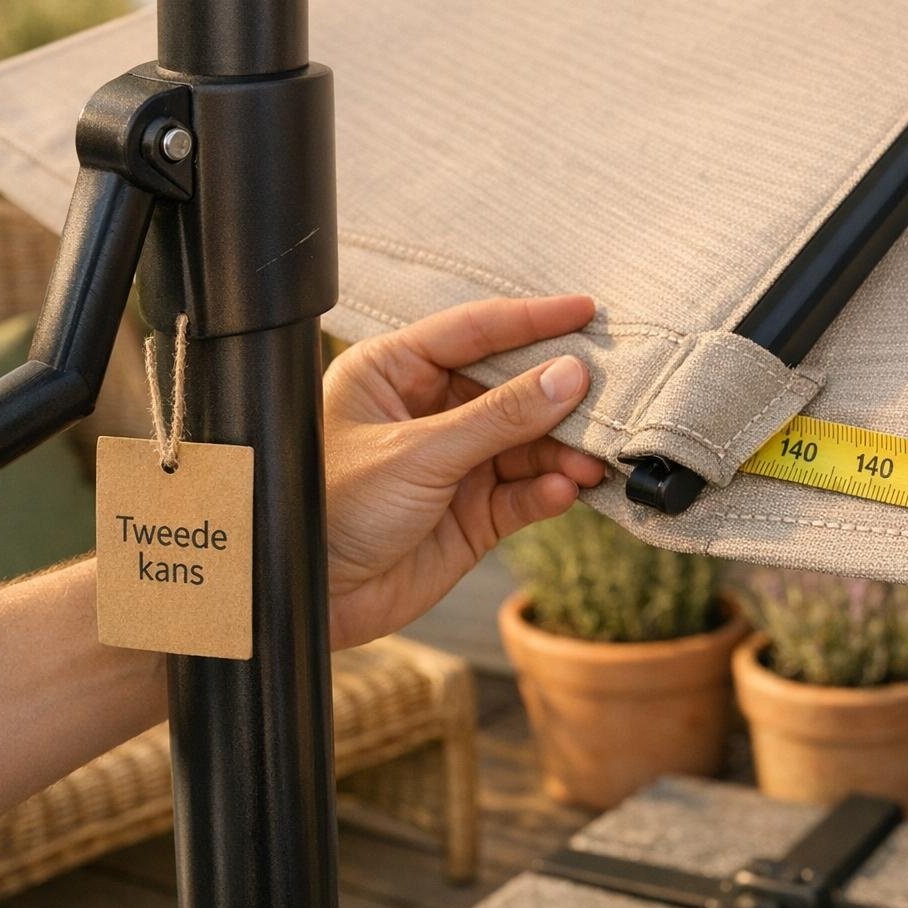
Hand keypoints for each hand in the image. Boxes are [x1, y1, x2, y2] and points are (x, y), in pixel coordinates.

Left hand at [321, 295, 605, 649]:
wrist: (299, 593)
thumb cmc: (329, 507)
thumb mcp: (417, 452)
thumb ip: (499, 416)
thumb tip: (569, 376)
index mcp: (393, 373)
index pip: (474, 331)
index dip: (532, 322)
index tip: (587, 313)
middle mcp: (427, 413)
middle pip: (511, 388)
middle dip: (559, 394)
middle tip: (609, 395)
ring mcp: (452, 465)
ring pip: (526, 444)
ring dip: (563, 451)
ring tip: (593, 460)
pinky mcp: (470, 517)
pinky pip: (522, 493)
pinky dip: (548, 490)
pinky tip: (565, 489)